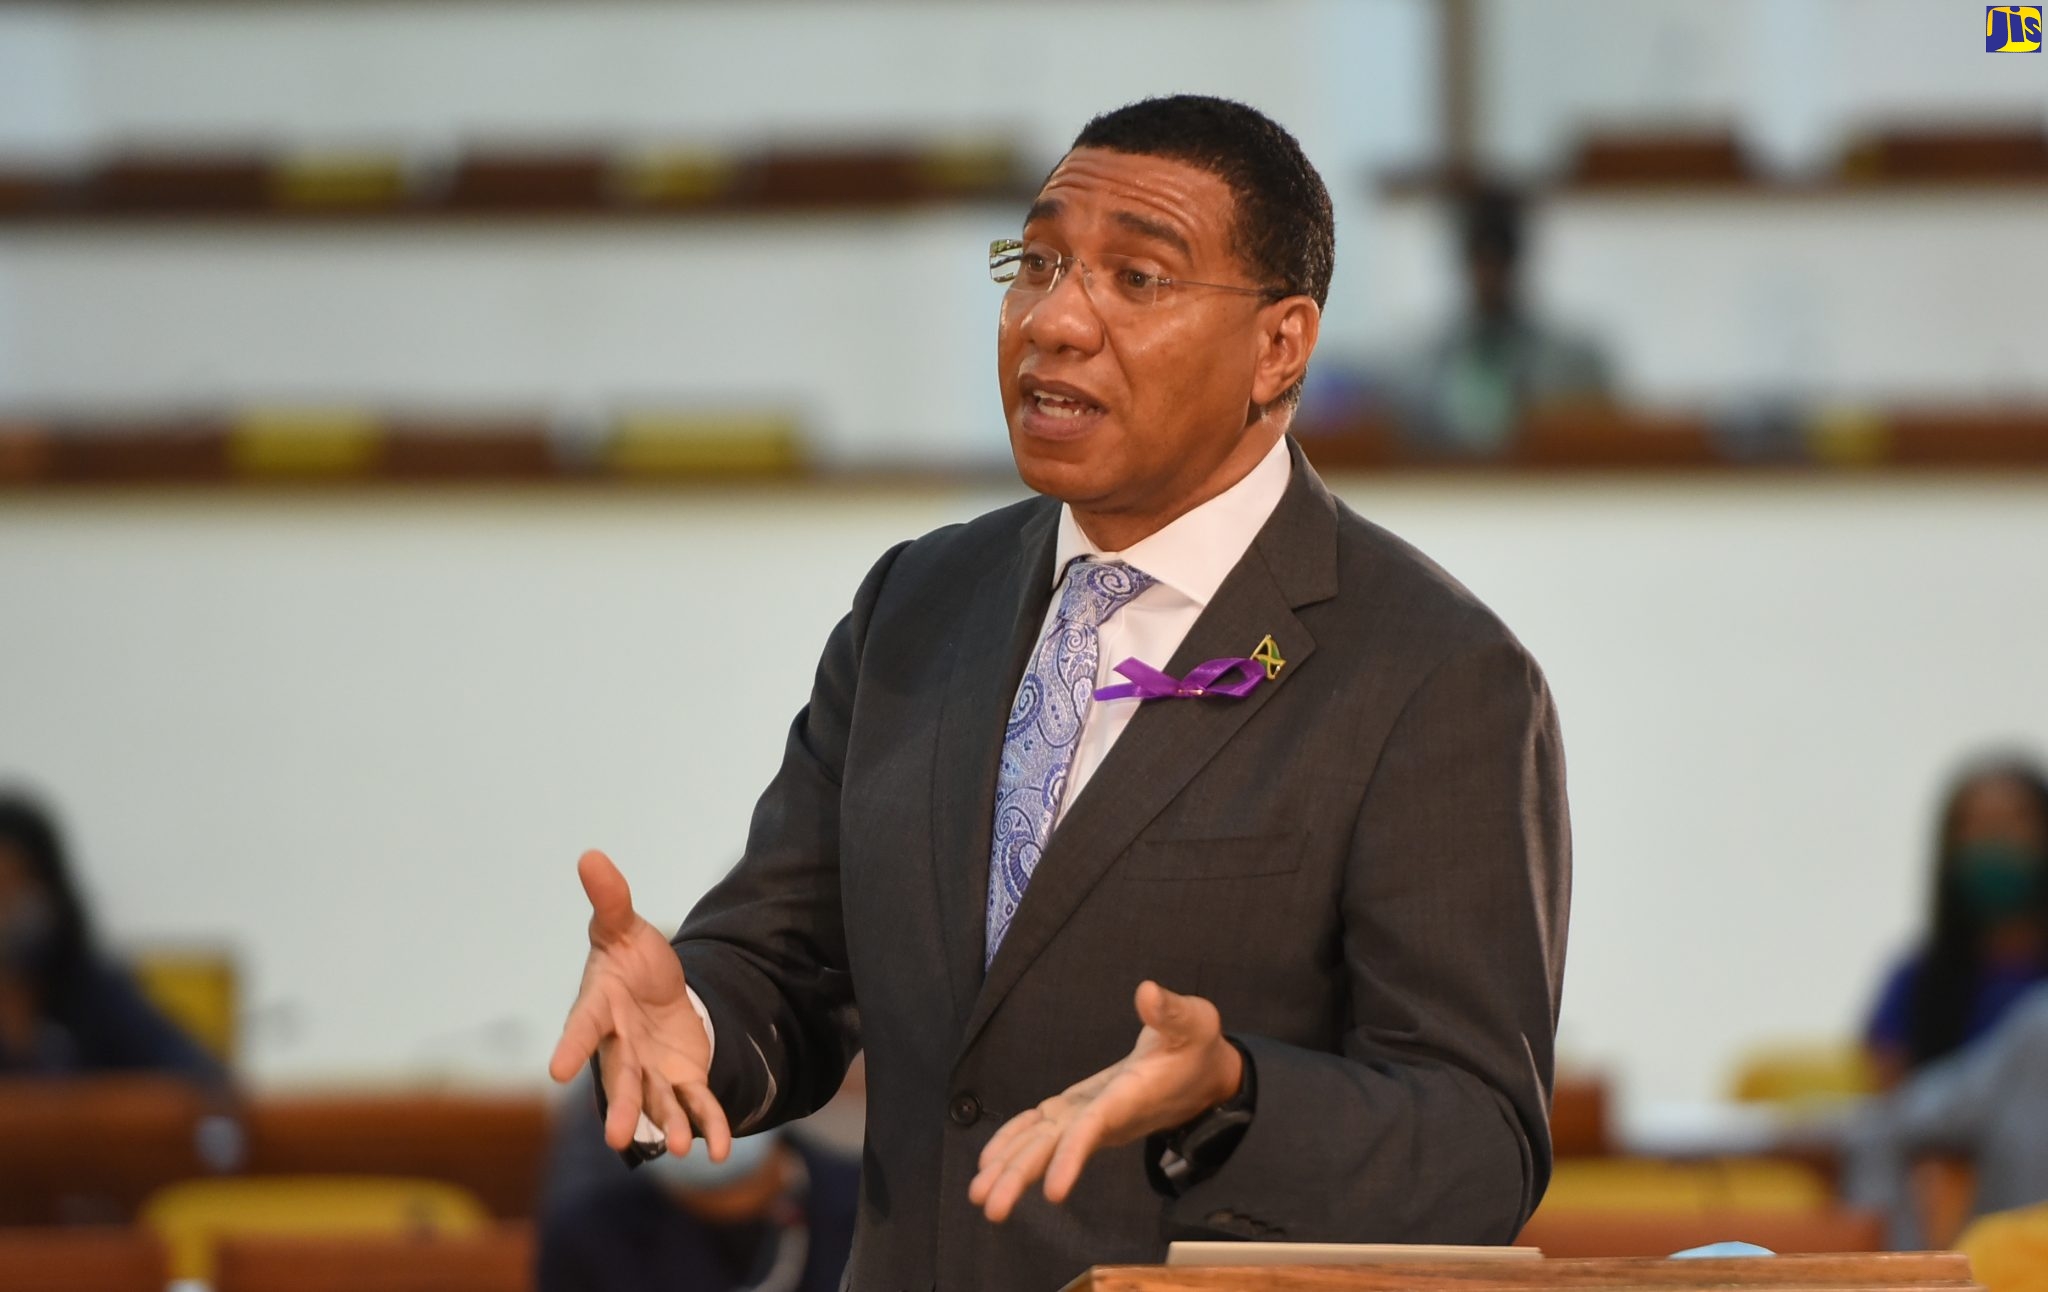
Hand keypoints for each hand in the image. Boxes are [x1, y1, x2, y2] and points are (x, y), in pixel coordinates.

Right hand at [548, 850, 731, 1162]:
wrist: (660, 990)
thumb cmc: (631, 958)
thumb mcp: (624, 926)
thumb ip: (611, 899)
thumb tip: (590, 855)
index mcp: (601, 1009)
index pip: (584, 1028)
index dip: (572, 1047)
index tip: (557, 1071)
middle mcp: (622, 1047)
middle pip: (620, 1078)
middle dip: (620, 1106)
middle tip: (616, 1137)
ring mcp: (650, 1068)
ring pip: (656, 1101)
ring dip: (666, 1124)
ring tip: (677, 1149)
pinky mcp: (682, 1079)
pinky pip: (695, 1105)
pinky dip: (707, 1125)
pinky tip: (719, 1148)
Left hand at [968, 980, 1242, 1222]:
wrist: (1204, 1078)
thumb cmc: (1196, 1048)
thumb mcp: (1195, 1022)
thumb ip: (1171, 1011)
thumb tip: (1146, 993)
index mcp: (1128, 1096)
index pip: (1095, 1128)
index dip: (1072, 1156)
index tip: (1053, 1191)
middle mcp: (1104, 1116)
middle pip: (1056, 1148)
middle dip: (1021, 1176)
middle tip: (988, 1206)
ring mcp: (1089, 1116)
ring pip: (1043, 1144)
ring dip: (1010, 1168)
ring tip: (977, 1196)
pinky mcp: (1080, 1110)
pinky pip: (1041, 1128)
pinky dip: (1014, 1141)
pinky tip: (988, 1160)